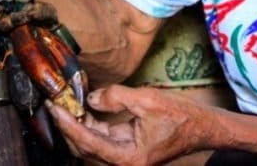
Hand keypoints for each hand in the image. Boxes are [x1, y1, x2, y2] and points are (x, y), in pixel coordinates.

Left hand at [47, 85, 215, 165]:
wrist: (202, 127)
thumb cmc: (181, 116)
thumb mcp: (147, 100)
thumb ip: (117, 97)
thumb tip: (91, 98)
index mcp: (128, 158)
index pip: (88, 142)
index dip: (68, 124)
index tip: (54, 108)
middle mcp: (124, 163)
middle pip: (85, 149)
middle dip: (68, 127)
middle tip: (54, 104)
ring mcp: (125, 157)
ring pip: (91, 145)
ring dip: (77, 126)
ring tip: (66, 104)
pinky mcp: (126, 149)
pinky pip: (102, 139)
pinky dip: (90, 125)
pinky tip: (83, 109)